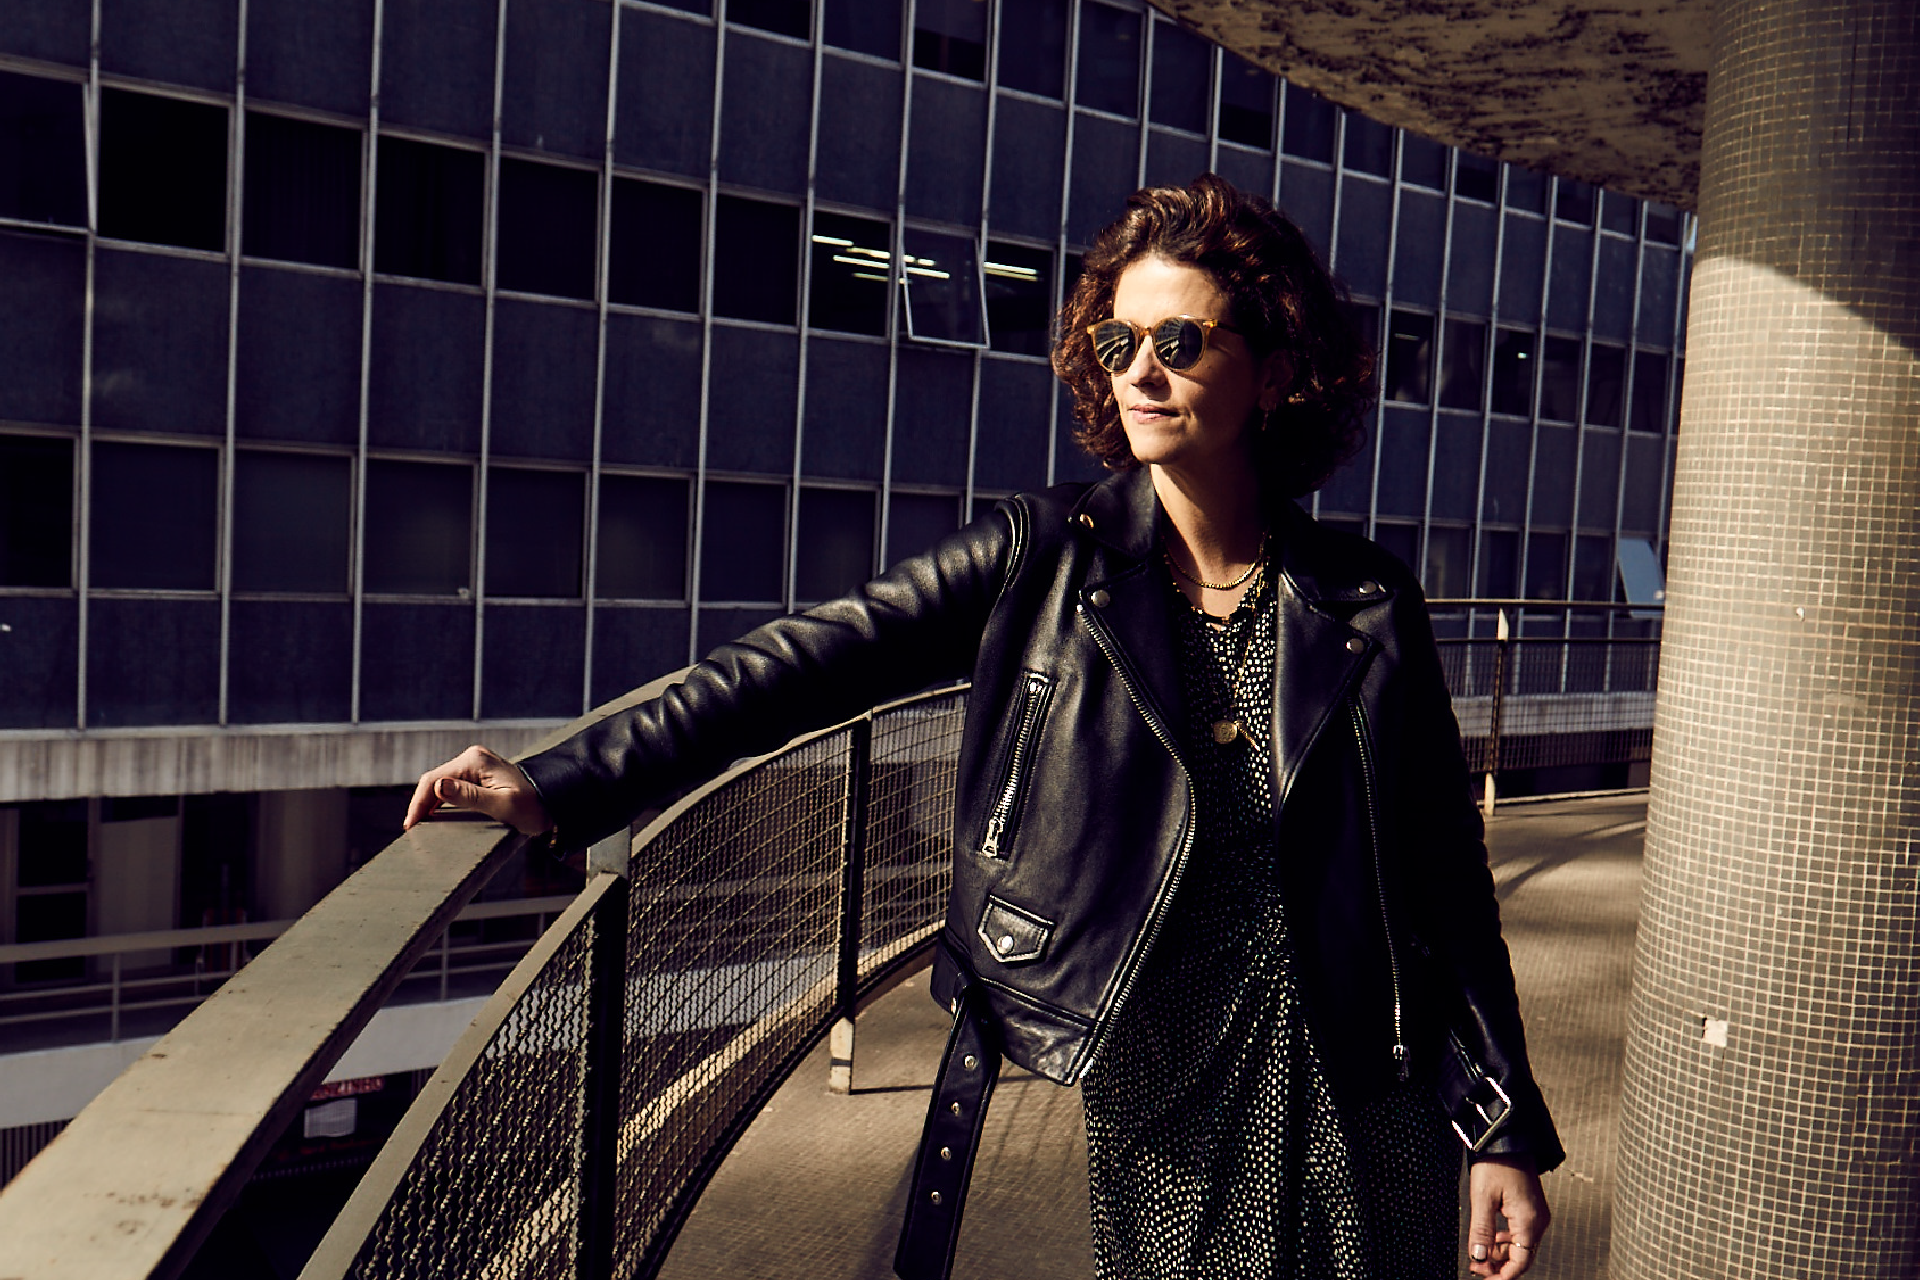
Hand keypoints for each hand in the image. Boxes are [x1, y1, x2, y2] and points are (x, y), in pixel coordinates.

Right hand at [404, 745, 553, 836]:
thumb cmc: (532, 807)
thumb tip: (438, 786)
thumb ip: (469, 797)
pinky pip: (453, 787)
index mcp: (474, 761)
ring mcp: (475, 766)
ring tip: (419, 825)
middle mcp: (473, 758)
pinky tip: (435, 816)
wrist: (553, 804)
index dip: (418, 802)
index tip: (410, 825)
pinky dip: (441, 801)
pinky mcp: (479, 776)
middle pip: (435, 780)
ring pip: (441, 784)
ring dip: (429, 803)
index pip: (434, 779)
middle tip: (411, 829)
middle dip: (421, 803)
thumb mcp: (502, 805)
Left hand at [1467, 1155, 1548, 1278]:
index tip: (1482, 1276)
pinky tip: (1490, 1240)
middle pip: (1521, 1257)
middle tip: (1475, 1266)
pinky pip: (1520, 1234)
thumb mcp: (1482, 1198)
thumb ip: (1481, 1231)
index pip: (1520, 1263)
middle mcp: (1538, 1221)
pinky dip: (1505, 1241)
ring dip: (1501, 1255)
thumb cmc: (1495, 1164)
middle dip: (1499, 1266)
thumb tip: (1479, 1258)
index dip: (1502, 1276)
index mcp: (1529, 1221)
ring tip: (1479, 1254)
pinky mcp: (1531, 1209)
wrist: (1506, 1139)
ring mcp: (1536, 1215)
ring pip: (1520, 1247)